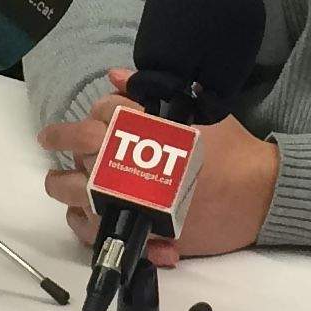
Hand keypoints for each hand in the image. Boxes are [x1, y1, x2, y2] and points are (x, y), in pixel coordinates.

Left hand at [39, 67, 279, 260]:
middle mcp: (132, 167)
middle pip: (79, 151)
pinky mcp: (139, 234)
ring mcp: (131, 203)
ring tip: (61, 180)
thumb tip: (116, 76)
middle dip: (62, 140)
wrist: (257, 195)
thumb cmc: (230, 150)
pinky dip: (82, 223)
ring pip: (76, 195)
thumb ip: (150, 93)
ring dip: (63, 184)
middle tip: (52, 139)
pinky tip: (81, 212)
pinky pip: (94, 233)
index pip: (101, 115)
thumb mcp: (196, 111)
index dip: (92, 113)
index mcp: (144, 133)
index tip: (86, 115)